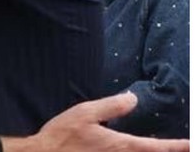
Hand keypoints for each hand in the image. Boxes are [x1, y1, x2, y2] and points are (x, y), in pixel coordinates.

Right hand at [1, 92, 188, 151]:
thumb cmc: (63, 135)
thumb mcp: (86, 113)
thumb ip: (112, 106)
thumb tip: (133, 99)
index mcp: (120, 145)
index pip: (155, 147)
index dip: (176, 146)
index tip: (190, 143)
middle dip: (166, 151)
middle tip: (181, 146)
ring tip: (159, 147)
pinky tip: (130, 150)